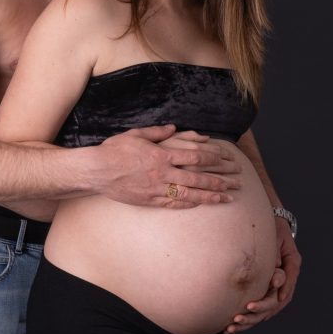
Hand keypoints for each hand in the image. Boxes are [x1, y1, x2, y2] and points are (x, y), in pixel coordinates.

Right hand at [91, 124, 240, 208]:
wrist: (96, 170)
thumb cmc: (115, 150)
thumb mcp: (136, 134)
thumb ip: (157, 132)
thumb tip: (174, 129)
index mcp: (162, 154)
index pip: (195, 156)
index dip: (214, 158)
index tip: (227, 160)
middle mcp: (163, 172)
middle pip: (197, 177)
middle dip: (219, 180)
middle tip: (236, 183)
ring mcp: (157, 188)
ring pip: (189, 193)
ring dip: (210, 196)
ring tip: (226, 198)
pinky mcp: (149, 200)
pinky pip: (173, 203)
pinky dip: (189, 203)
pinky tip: (200, 204)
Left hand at [224, 220, 300, 333]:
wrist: (271, 220)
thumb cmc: (272, 225)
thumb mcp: (274, 236)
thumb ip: (274, 256)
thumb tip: (274, 280)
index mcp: (292, 263)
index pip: (286, 287)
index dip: (267, 301)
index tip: (252, 307)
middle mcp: (288, 276)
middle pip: (276, 302)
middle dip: (256, 313)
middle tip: (238, 317)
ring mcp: (280, 282)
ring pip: (269, 308)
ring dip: (251, 320)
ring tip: (231, 327)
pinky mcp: (269, 286)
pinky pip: (262, 305)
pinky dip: (250, 316)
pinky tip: (234, 324)